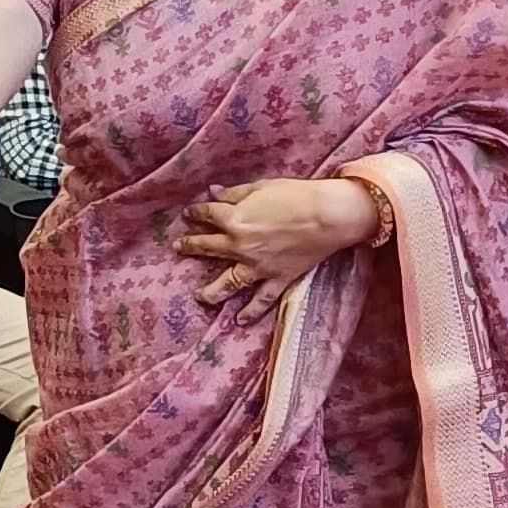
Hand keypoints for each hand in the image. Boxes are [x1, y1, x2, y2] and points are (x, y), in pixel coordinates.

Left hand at [178, 177, 378, 304]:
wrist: (327, 215)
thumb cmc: (296, 195)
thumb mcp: (261, 187)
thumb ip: (235, 194)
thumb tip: (213, 192)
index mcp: (234, 219)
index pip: (207, 215)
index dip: (196, 213)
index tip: (189, 214)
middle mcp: (240, 245)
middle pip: (208, 247)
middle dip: (191, 247)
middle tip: (180, 249)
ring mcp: (258, 266)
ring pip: (228, 283)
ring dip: (211, 292)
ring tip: (200, 298)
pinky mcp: (277, 279)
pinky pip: (261, 299)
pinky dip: (251, 311)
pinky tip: (240, 320)